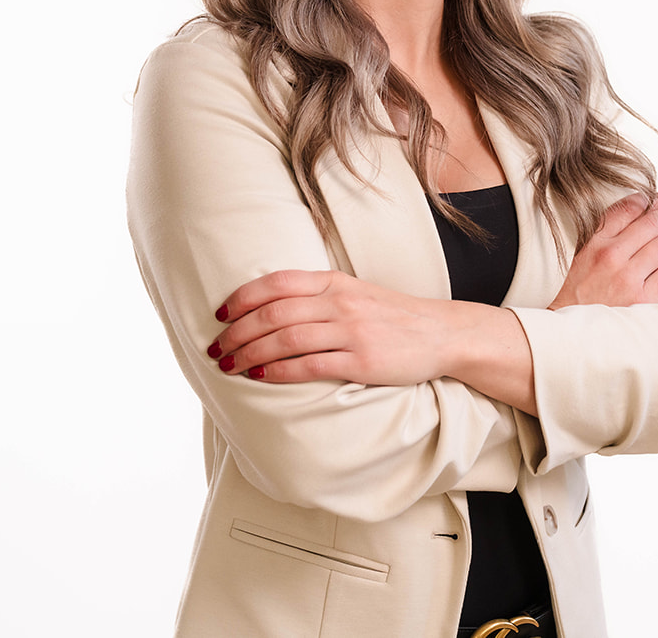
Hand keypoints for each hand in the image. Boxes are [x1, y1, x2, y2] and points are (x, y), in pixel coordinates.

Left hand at [206, 270, 456, 384]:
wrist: (443, 334)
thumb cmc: (393, 317)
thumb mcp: (356, 293)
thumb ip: (319, 296)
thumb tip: (271, 308)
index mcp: (334, 282)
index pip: (276, 284)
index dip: (242, 298)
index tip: (220, 315)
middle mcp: (339, 302)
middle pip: (273, 313)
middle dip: (237, 332)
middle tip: (215, 348)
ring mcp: (351, 331)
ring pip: (285, 339)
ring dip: (250, 353)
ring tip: (230, 365)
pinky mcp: (361, 362)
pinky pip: (309, 366)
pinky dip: (278, 371)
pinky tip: (260, 376)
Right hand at [549, 193, 657, 309]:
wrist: (572, 327)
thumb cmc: (575, 292)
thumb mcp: (582, 253)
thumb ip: (605, 233)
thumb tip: (638, 212)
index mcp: (595, 242)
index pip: (626, 210)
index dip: (644, 201)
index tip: (651, 200)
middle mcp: (611, 256)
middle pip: (650, 224)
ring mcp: (628, 277)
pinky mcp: (642, 298)